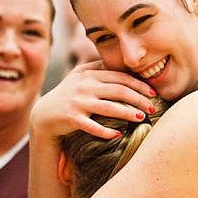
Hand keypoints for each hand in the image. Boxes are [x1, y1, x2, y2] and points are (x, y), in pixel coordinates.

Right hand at [31, 60, 156, 140]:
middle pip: (118, 91)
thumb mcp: (81, 77)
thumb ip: (99, 68)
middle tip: (152, 108)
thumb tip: (122, 62)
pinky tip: (118, 134)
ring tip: (141, 119)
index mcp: (90, 75)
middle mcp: (85, 86)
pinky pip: (91, 126)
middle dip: (138, 99)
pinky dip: (105, 131)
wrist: (44, 115)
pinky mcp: (71, 118)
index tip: (153, 93)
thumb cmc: (68, 95)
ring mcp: (78, 102)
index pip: (120, 77)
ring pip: (108, 107)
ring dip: (127, 113)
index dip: (139, 84)